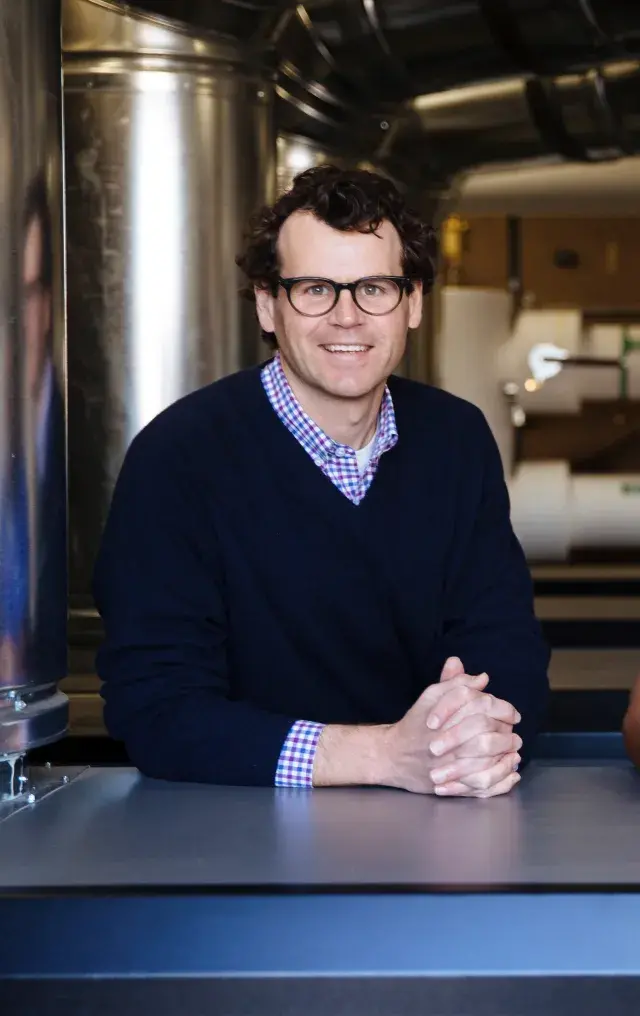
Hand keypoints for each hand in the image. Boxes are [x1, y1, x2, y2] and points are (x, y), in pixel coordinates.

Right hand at [380, 671, 520, 796]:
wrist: (392, 756)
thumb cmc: (416, 724)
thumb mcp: (430, 698)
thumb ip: (455, 684)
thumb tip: (482, 678)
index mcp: (443, 713)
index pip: (480, 705)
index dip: (503, 708)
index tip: (512, 714)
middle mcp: (446, 738)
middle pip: (485, 730)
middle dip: (506, 733)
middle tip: (514, 735)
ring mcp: (449, 764)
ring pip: (486, 758)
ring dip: (506, 755)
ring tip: (514, 752)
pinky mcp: (450, 784)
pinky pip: (482, 784)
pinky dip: (501, 779)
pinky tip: (510, 773)